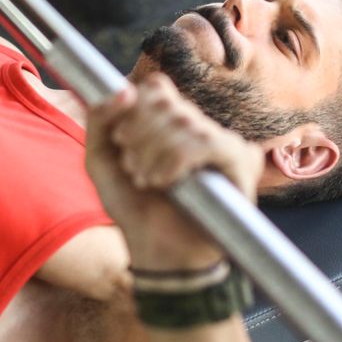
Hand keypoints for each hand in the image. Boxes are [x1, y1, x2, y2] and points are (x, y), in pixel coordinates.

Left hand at [85, 73, 264, 270]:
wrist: (158, 254)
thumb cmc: (134, 208)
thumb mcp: (101, 160)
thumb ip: (100, 119)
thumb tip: (126, 88)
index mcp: (171, 123)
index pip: (157, 87)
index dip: (134, 108)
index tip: (121, 141)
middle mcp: (200, 128)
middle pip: (167, 102)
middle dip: (139, 135)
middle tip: (133, 169)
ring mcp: (224, 143)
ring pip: (184, 120)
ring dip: (154, 153)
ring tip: (147, 181)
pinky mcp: (242, 162)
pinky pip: (208, 142)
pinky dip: (177, 160)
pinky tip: (166, 183)